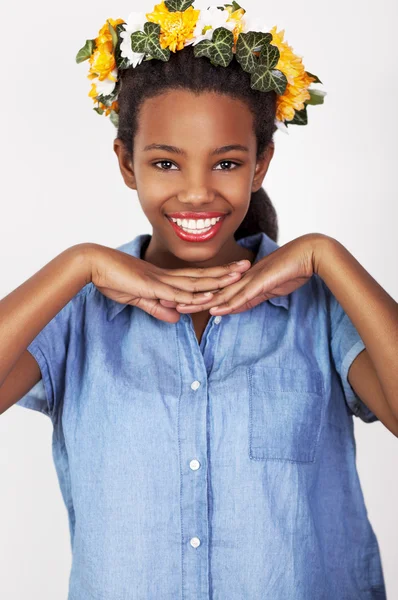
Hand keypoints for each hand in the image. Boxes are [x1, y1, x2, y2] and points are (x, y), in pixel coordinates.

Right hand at [86, 244, 251, 322]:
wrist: (94, 264)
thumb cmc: (113, 279)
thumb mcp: (139, 298)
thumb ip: (158, 308)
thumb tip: (176, 318)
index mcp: (165, 278)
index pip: (196, 278)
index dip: (215, 275)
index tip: (233, 273)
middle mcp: (167, 277)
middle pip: (202, 276)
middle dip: (225, 273)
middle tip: (248, 267)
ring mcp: (161, 280)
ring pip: (194, 283)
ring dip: (217, 281)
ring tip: (238, 277)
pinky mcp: (151, 286)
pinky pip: (176, 293)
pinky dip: (193, 296)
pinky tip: (209, 296)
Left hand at [160, 234, 328, 315]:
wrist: (309, 254)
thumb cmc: (291, 269)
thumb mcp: (265, 288)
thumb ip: (249, 297)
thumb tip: (234, 306)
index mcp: (238, 277)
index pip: (209, 287)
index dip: (190, 293)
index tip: (171, 297)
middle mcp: (239, 277)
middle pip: (207, 288)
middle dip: (184, 295)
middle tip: (160, 300)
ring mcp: (248, 279)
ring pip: (219, 292)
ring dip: (199, 301)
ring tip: (178, 307)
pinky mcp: (261, 282)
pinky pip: (242, 295)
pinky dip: (228, 304)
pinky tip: (215, 310)